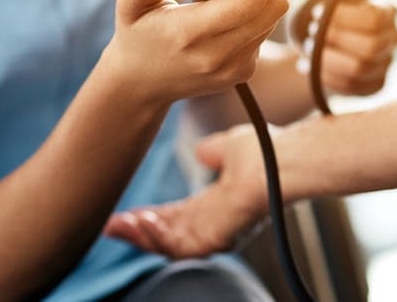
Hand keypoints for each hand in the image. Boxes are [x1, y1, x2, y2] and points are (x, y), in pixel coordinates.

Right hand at [100, 0, 293, 104]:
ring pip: (272, 20)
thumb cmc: (137, 35)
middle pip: (272, 9)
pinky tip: (240, 4)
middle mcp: (218, 55)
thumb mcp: (129, 2)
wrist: (140, 86)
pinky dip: (260, 12)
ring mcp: (233, 68)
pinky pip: (264, 34)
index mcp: (190, 33)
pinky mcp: (242, 73)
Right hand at [104, 124, 268, 257]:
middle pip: (169, 236)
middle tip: (112, 224)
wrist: (284, 157)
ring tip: (120, 225)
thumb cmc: (265, 151)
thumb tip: (200, 151)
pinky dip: (157, 238)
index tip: (127, 211)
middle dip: (139, 231)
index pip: (177, 218)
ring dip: (143, 237)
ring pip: (170, 246)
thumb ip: (212, 152)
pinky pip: (180, 247)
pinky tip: (140, 222)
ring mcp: (218, 234)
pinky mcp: (218, 238)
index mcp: (216, 206)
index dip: (151, 216)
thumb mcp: (228, 148)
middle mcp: (215, 224)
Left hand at [318, 0, 396, 94]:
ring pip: (358, 69)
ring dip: (327, 59)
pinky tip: (313, 68)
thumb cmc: (320, 13)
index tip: (316, 13)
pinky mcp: (375, 84)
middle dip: (334, 40)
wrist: (311, 45)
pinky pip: (353, 87)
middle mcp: (392, 36)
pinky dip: (328, 77)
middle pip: (370, 46)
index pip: (374, 16)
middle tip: (311, 34)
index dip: (343, 17)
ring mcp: (386, 62)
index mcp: (385, 8)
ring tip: (309, 51)